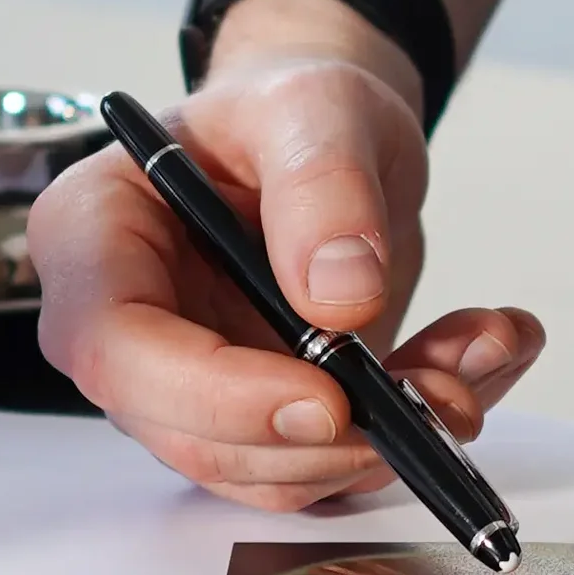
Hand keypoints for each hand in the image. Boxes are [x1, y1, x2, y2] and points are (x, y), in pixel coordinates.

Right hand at [31, 26, 542, 507]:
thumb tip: (342, 295)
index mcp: (96, 236)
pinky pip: (331, 462)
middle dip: (325, 440)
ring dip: (387, 440)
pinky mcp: (261, 419)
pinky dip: (416, 429)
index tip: (328, 400)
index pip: (117, 350)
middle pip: (192, 436)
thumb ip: (323, 183)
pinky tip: (477, 359)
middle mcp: (128, 329)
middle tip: (443, 397)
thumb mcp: (316, 105)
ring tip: (477, 353)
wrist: (330, 139)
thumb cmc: (291, 109)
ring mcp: (192, 385)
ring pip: (272, 469)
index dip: (216, 396)